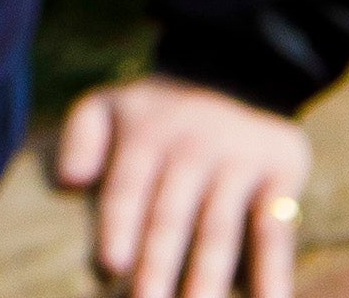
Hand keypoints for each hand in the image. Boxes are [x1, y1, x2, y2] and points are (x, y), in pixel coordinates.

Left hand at [53, 75, 309, 297]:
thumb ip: (81, 136)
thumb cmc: (159, 110)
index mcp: (146, 136)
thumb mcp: (112, 103)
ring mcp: (238, 165)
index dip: (119, 227)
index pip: (128, 189)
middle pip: (172, 217)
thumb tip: (68, 181)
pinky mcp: (280, 178)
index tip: (110, 267)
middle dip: (159, 265)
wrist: (238, 71)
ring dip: (208, 277)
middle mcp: (191, 150)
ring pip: (220, 230)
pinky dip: (274, 271)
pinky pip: (276, 231)